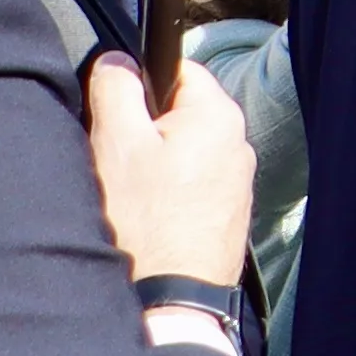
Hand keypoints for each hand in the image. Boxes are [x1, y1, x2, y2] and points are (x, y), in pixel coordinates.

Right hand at [85, 53, 253, 292]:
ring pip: (184, 153)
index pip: (181, 71)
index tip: (118, 113)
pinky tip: (148, 217)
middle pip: (180, 114)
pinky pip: (191, 186)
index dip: (142, 86)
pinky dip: (168, 194)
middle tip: (118, 161)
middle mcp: (239, 143)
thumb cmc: (145, 220)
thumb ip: (117, 90)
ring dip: (155, 166)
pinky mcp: (228, 213)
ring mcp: (237, 181)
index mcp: (219, 115)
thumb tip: (117, 59)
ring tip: (132, 196)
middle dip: (145, 130)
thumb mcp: (116, 143)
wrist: (171, 296)